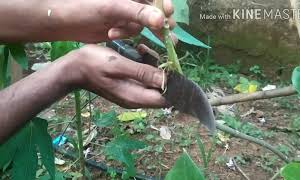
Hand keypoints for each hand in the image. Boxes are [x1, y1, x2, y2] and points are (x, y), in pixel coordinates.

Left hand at [55, 0, 174, 41]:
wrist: (66, 21)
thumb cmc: (86, 7)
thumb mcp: (113, 8)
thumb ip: (139, 13)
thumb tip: (161, 20)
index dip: (164, 5)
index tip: (168, 15)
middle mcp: (132, 0)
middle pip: (154, 9)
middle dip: (156, 22)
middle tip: (166, 34)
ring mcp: (127, 11)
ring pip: (143, 23)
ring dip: (130, 30)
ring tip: (114, 32)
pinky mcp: (122, 23)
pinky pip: (133, 30)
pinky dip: (124, 34)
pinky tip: (111, 34)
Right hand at [63, 44, 165, 107]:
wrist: (73, 69)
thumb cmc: (93, 64)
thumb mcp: (118, 65)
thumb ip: (142, 73)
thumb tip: (166, 80)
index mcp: (135, 97)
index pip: (165, 99)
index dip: (174, 85)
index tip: (172, 67)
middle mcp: (137, 99)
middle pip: (162, 90)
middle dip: (163, 72)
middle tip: (152, 54)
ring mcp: (132, 94)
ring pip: (154, 83)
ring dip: (153, 66)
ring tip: (142, 50)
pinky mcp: (129, 87)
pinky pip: (145, 78)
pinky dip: (145, 66)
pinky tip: (138, 52)